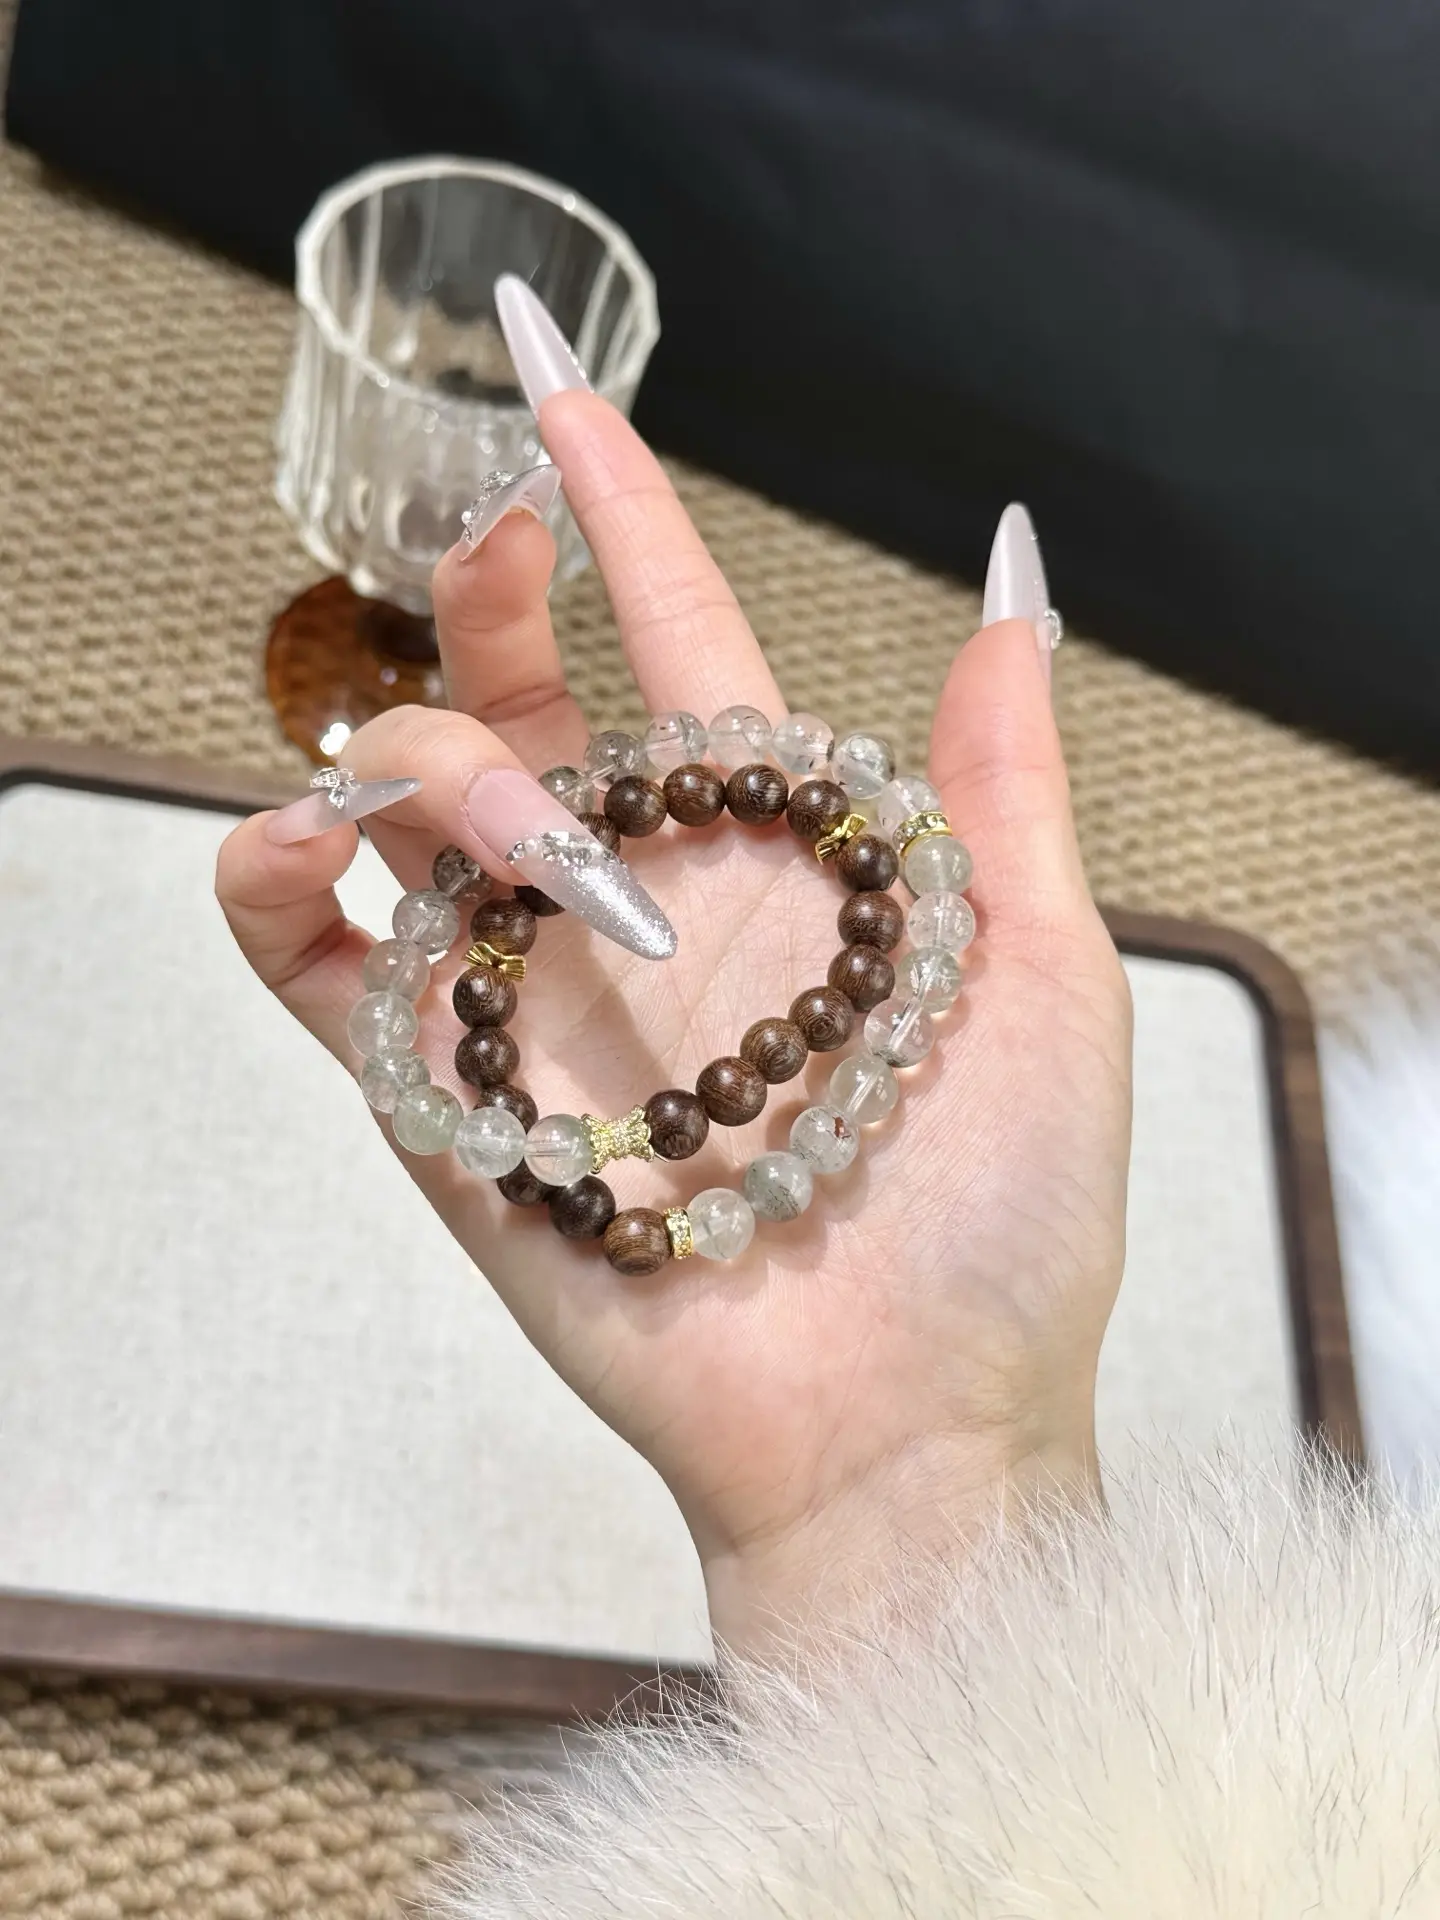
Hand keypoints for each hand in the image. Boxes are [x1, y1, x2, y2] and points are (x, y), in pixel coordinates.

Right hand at [217, 389, 1130, 1651]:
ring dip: (423, 757)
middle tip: (500, 541)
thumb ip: (1004, 784)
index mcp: (768, 861)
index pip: (678, 648)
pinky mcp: (439, 1092)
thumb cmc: (997, 1217)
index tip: (564, 396)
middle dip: (490, 596)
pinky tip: (308, 844)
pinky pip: (305, 958)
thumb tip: (1008, 585)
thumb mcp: (1038, 973)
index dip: (623, 519)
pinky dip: (268, 874)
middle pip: (515, 701)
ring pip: (397, 804)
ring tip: (520, 826)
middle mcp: (636, 906)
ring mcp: (529, 994)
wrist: (901, 1423)